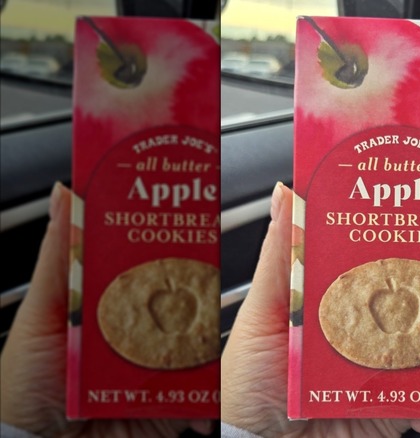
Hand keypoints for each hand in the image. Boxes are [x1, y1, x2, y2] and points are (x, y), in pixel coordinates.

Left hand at [0, 183, 212, 437]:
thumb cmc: (25, 387)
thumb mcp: (40, 315)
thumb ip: (58, 258)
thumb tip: (67, 195)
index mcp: (101, 306)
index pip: (136, 263)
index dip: (157, 236)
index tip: (177, 210)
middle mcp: (131, 334)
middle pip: (171, 298)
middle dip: (193, 280)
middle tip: (205, 260)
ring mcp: (149, 368)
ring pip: (191, 340)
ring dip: (204, 331)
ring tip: (210, 314)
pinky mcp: (167, 403)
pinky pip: (199, 388)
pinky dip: (210, 385)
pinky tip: (212, 373)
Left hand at [221, 183, 419, 437]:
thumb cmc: (247, 384)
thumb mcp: (260, 313)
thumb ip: (279, 257)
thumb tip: (284, 193)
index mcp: (329, 299)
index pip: (366, 257)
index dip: (391, 234)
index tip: (416, 208)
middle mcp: (360, 330)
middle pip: (406, 297)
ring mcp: (379, 368)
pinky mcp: (393, 405)